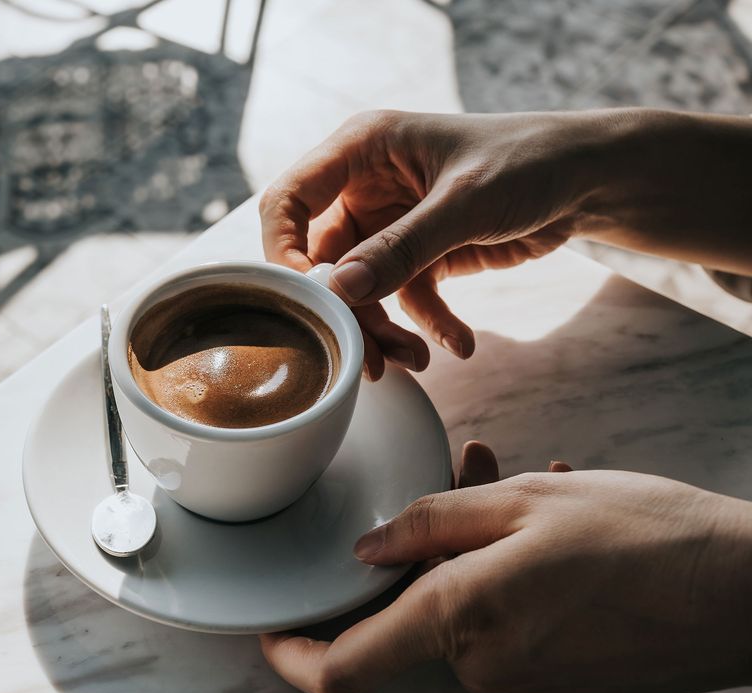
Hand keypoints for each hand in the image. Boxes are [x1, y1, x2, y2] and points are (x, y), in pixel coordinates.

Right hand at [260, 109, 751, 378]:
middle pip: (323, 259)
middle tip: (368, 355)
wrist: (591, 180)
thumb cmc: (531, 162)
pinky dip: (426, 326)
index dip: (284, 253)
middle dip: (346, 309)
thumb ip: (402, 247)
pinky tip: (459, 345)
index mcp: (361, 150)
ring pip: (360, 288)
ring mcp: (389, 224)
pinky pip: (403, 300)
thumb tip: (339, 292)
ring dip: (384, 328)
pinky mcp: (418, 254)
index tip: (308, 300)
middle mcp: (364, 186)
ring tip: (417, 359)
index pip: (289, 202)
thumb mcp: (466, 203)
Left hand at [260, 448, 751, 692]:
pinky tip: (555, 516)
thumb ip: (430, 522)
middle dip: (426, 545)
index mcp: (461, 621)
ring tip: (525, 480)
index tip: (273, 629)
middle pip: (413, 611)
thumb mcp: (525, 502)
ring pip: (462, 604)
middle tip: (470, 474)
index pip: (344, 670)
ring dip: (476, 545)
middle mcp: (484, 665)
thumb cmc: (647, 538)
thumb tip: (368, 549)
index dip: (293, 655)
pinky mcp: (557, 679)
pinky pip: (505, 620)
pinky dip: (509, 571)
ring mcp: (523, 679)